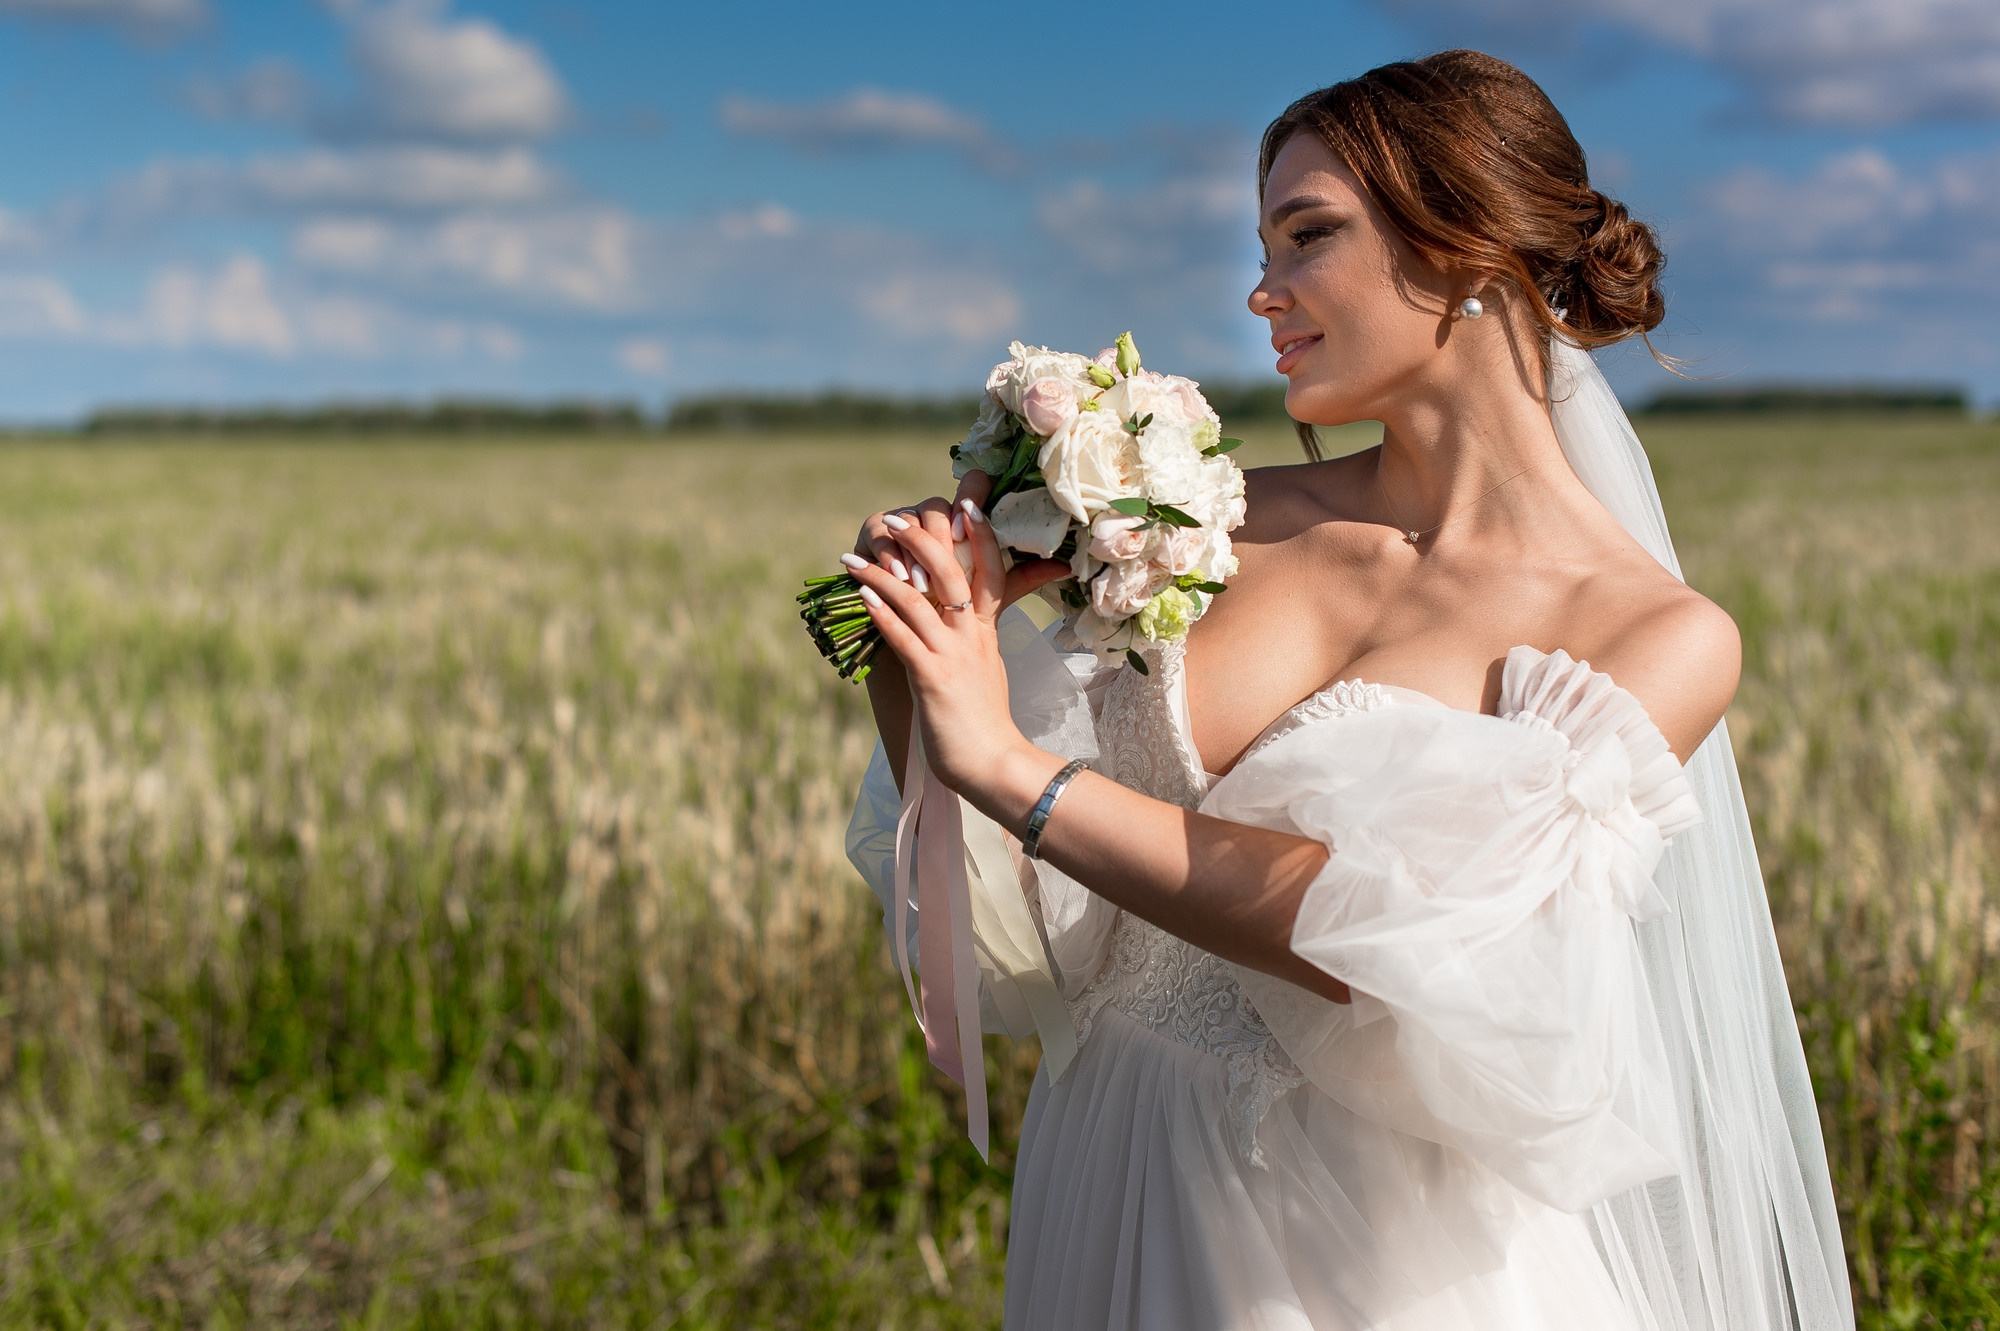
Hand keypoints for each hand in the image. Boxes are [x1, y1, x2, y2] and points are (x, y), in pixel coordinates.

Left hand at [840, 496, 1061, 808]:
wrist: (994, 763)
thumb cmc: (986, 720)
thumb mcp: (989, 665)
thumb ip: (981, 634)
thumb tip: (973, 615)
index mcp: (986, 630)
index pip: (990, 569)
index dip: (980, 533)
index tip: (963, 503)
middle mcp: (971, 635)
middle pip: (951, 571)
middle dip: (921, 540)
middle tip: (893, 519)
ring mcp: (953, 655)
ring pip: (918, 600)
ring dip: (882, 574)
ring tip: (852, 558)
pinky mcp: (932, 680)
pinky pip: (904, 638)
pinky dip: (880, 614)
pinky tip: (859, 597)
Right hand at [853, 472, 1068, 610]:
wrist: (910, 630)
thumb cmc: (952, 609)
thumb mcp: (989, 595)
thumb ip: (1022, 577)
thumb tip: (1067, 567)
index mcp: (962, 519)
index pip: (973, 488)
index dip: (973, 496)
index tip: (970, 520)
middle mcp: (933, 514)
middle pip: (938, 506)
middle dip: (940, 539)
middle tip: (944, 567)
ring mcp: (900, 520)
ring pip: (908, 519)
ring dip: (914, 553)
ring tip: (921, 585)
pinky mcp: (872, 533)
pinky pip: (878, 533)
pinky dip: (889, 557)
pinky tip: (896, 577)